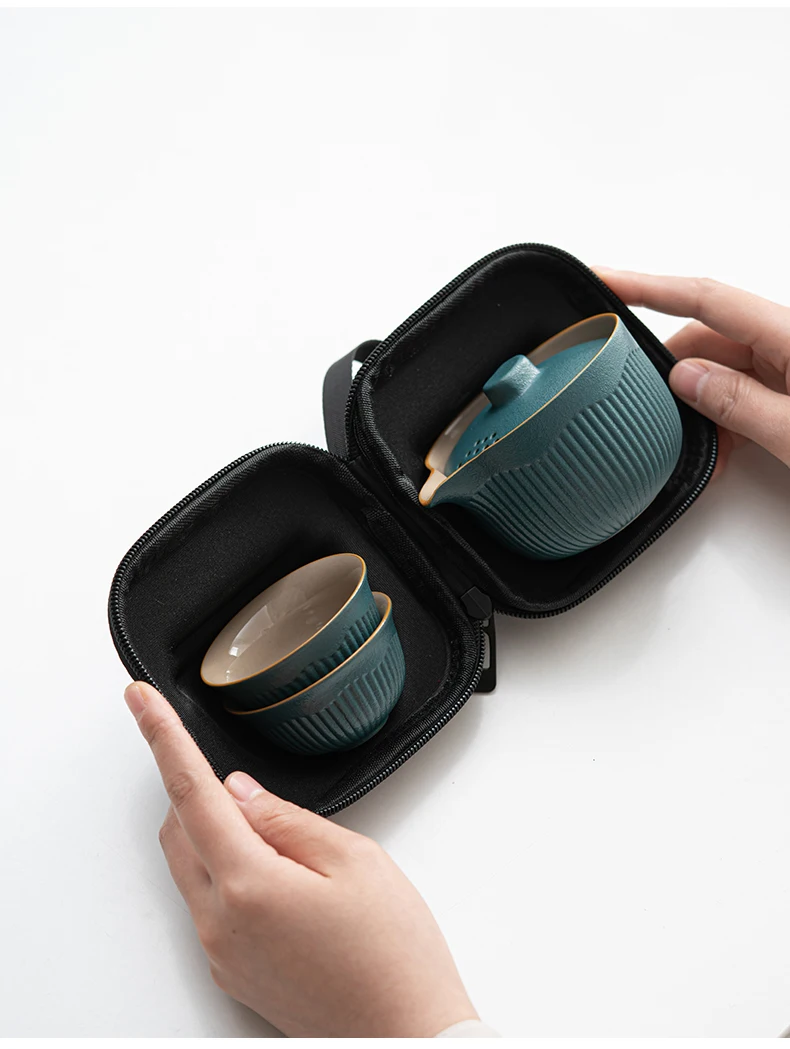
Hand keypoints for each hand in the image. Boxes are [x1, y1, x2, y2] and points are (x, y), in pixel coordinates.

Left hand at [123, 681, 476, 1037]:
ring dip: (214, 832)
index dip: (161, 737)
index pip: (190, 791)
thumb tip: (240, 794)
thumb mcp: (355, 861)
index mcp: (249, 885)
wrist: (407, 1037)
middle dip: (198, 790)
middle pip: (180, 830)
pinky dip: (229, 870)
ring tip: (285, 838)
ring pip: (193, 867)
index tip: (140, 701)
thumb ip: (286, 818)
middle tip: (249, 782)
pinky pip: (211, 903)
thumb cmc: (394, 957)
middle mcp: (221, 924)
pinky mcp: (233, 973)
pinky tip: (284, 877)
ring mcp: (223, 953)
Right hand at [595, 268, 789, 471]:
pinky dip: (723, 423)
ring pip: (721, 372)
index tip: (604, 280)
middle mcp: (786, 341)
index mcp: (789, 333)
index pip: (705, 298)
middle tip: (646, 415)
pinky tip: (717, 456)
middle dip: (672, 379)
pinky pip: (742, 394)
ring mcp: (789, 366)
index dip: (647, 287)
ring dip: (700, 411)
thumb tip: (684, 378)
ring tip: (693, 452)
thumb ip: (739, 402)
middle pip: (707, 340)